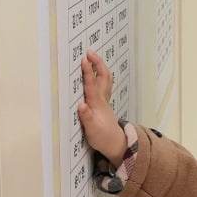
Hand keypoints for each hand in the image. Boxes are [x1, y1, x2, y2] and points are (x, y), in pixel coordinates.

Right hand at [77, 50, 126, 165]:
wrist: (116, 144)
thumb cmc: (102, 137)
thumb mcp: (92, 130)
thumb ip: (86, 117)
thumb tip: (81, 105)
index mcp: (97, 103)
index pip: (92, 84)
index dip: (88, 71)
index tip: (84, 59)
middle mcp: (102, 99)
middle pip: (102, 76)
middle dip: (97, 63)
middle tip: (89, 52)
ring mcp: (105, 100)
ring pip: (105, 79)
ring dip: (100, 67)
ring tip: (94, 57)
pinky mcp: (104, 104)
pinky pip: (104, 84)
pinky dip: (101, 75)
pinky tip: (98, 73)